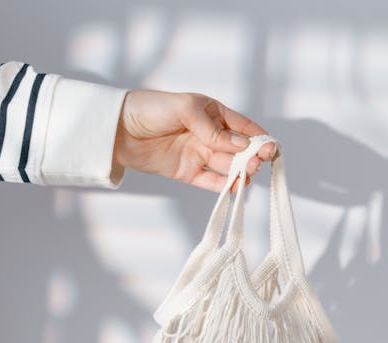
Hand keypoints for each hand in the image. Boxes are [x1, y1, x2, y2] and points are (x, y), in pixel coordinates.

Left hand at [113, 89, 276, 192]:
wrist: (117, 129)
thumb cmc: (150, 109)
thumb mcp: (185, 109)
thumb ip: (212, 129)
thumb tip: (240, 145)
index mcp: (212, 113)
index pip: (242, 126)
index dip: (258, 137)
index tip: (270, 147)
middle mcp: (208, 135)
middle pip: (238, 149)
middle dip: (251, 157)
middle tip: (256, 163)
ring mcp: (198, 155)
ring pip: (227, 166)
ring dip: (240, 172)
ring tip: (248, 175)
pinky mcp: (187, 173)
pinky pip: (210, 182)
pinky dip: (224, 187)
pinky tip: (236, 188)